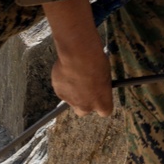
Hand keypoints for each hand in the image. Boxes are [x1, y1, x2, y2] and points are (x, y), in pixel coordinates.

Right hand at [42, 0, 113, 116]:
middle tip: (85, 86)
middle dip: (85, 102)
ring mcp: (71, 99)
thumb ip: (101, 79)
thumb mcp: (105, 68)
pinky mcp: (58, 90)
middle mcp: (86, 105)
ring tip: (74, 74)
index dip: (102, 103)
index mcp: (102, 101)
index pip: (105, 112)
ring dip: (72, 91)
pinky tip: (64, 70)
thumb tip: (99, 78)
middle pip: (84, 111)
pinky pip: (60, 90)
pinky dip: (61, 82)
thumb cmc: (96, 56)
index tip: (101, 92)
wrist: (78, 50)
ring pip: (71, 101)